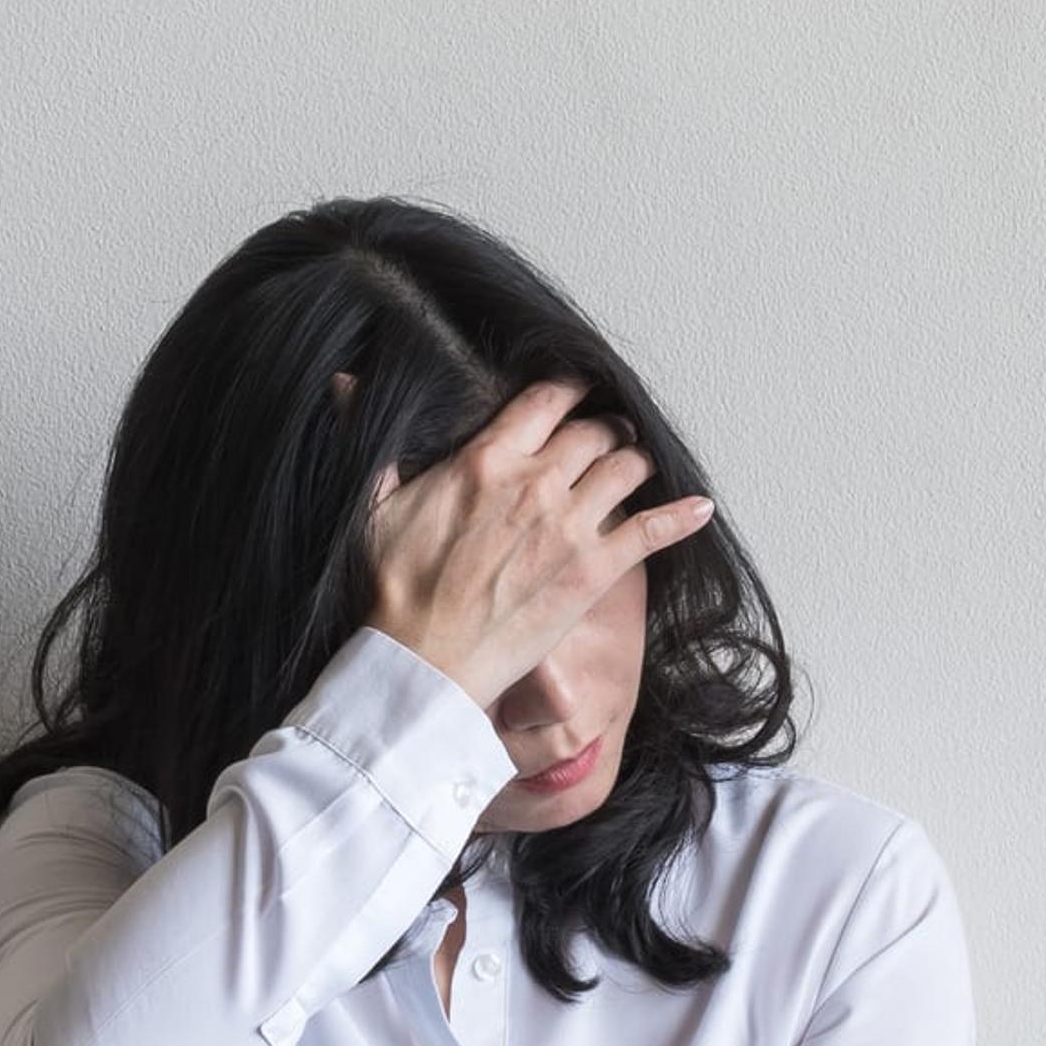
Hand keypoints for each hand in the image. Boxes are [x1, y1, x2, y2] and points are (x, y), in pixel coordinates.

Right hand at [364, 378, 714, 699]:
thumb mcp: (375, 504)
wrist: (423, 659)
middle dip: (606, 428)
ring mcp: (570, 526)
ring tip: (637, 463)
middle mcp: (536, 483)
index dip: (569, 389)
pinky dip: (681, 516)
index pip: (544, 400)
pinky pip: (651, 531)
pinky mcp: (593, 572)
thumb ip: (379, 444)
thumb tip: (345, 387)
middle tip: (611, 433)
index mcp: (486, 459)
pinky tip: (700, 507)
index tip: (578, 390)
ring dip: (637, 461)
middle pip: (593, 432)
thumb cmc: (395, 588)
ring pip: (626, 469)